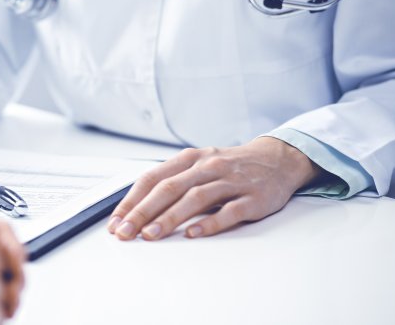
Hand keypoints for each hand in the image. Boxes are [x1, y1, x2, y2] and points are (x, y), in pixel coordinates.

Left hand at [107, 137, 323, 240]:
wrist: (277, 159)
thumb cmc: (230, 167)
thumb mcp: (198, 165)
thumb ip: (172, 182)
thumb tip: (136, 207)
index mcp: (190, 159)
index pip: (153, 178)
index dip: (132, 200)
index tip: (116, 221)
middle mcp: (207, 167)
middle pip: (169, 188)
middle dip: (143, 212)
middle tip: (125, 233)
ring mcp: (231, 181)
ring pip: (195, 198)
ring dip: (170, 218)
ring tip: (151, 235)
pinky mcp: (253, 198)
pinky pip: (229, 211)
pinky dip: (209, 222)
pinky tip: (192, 234)